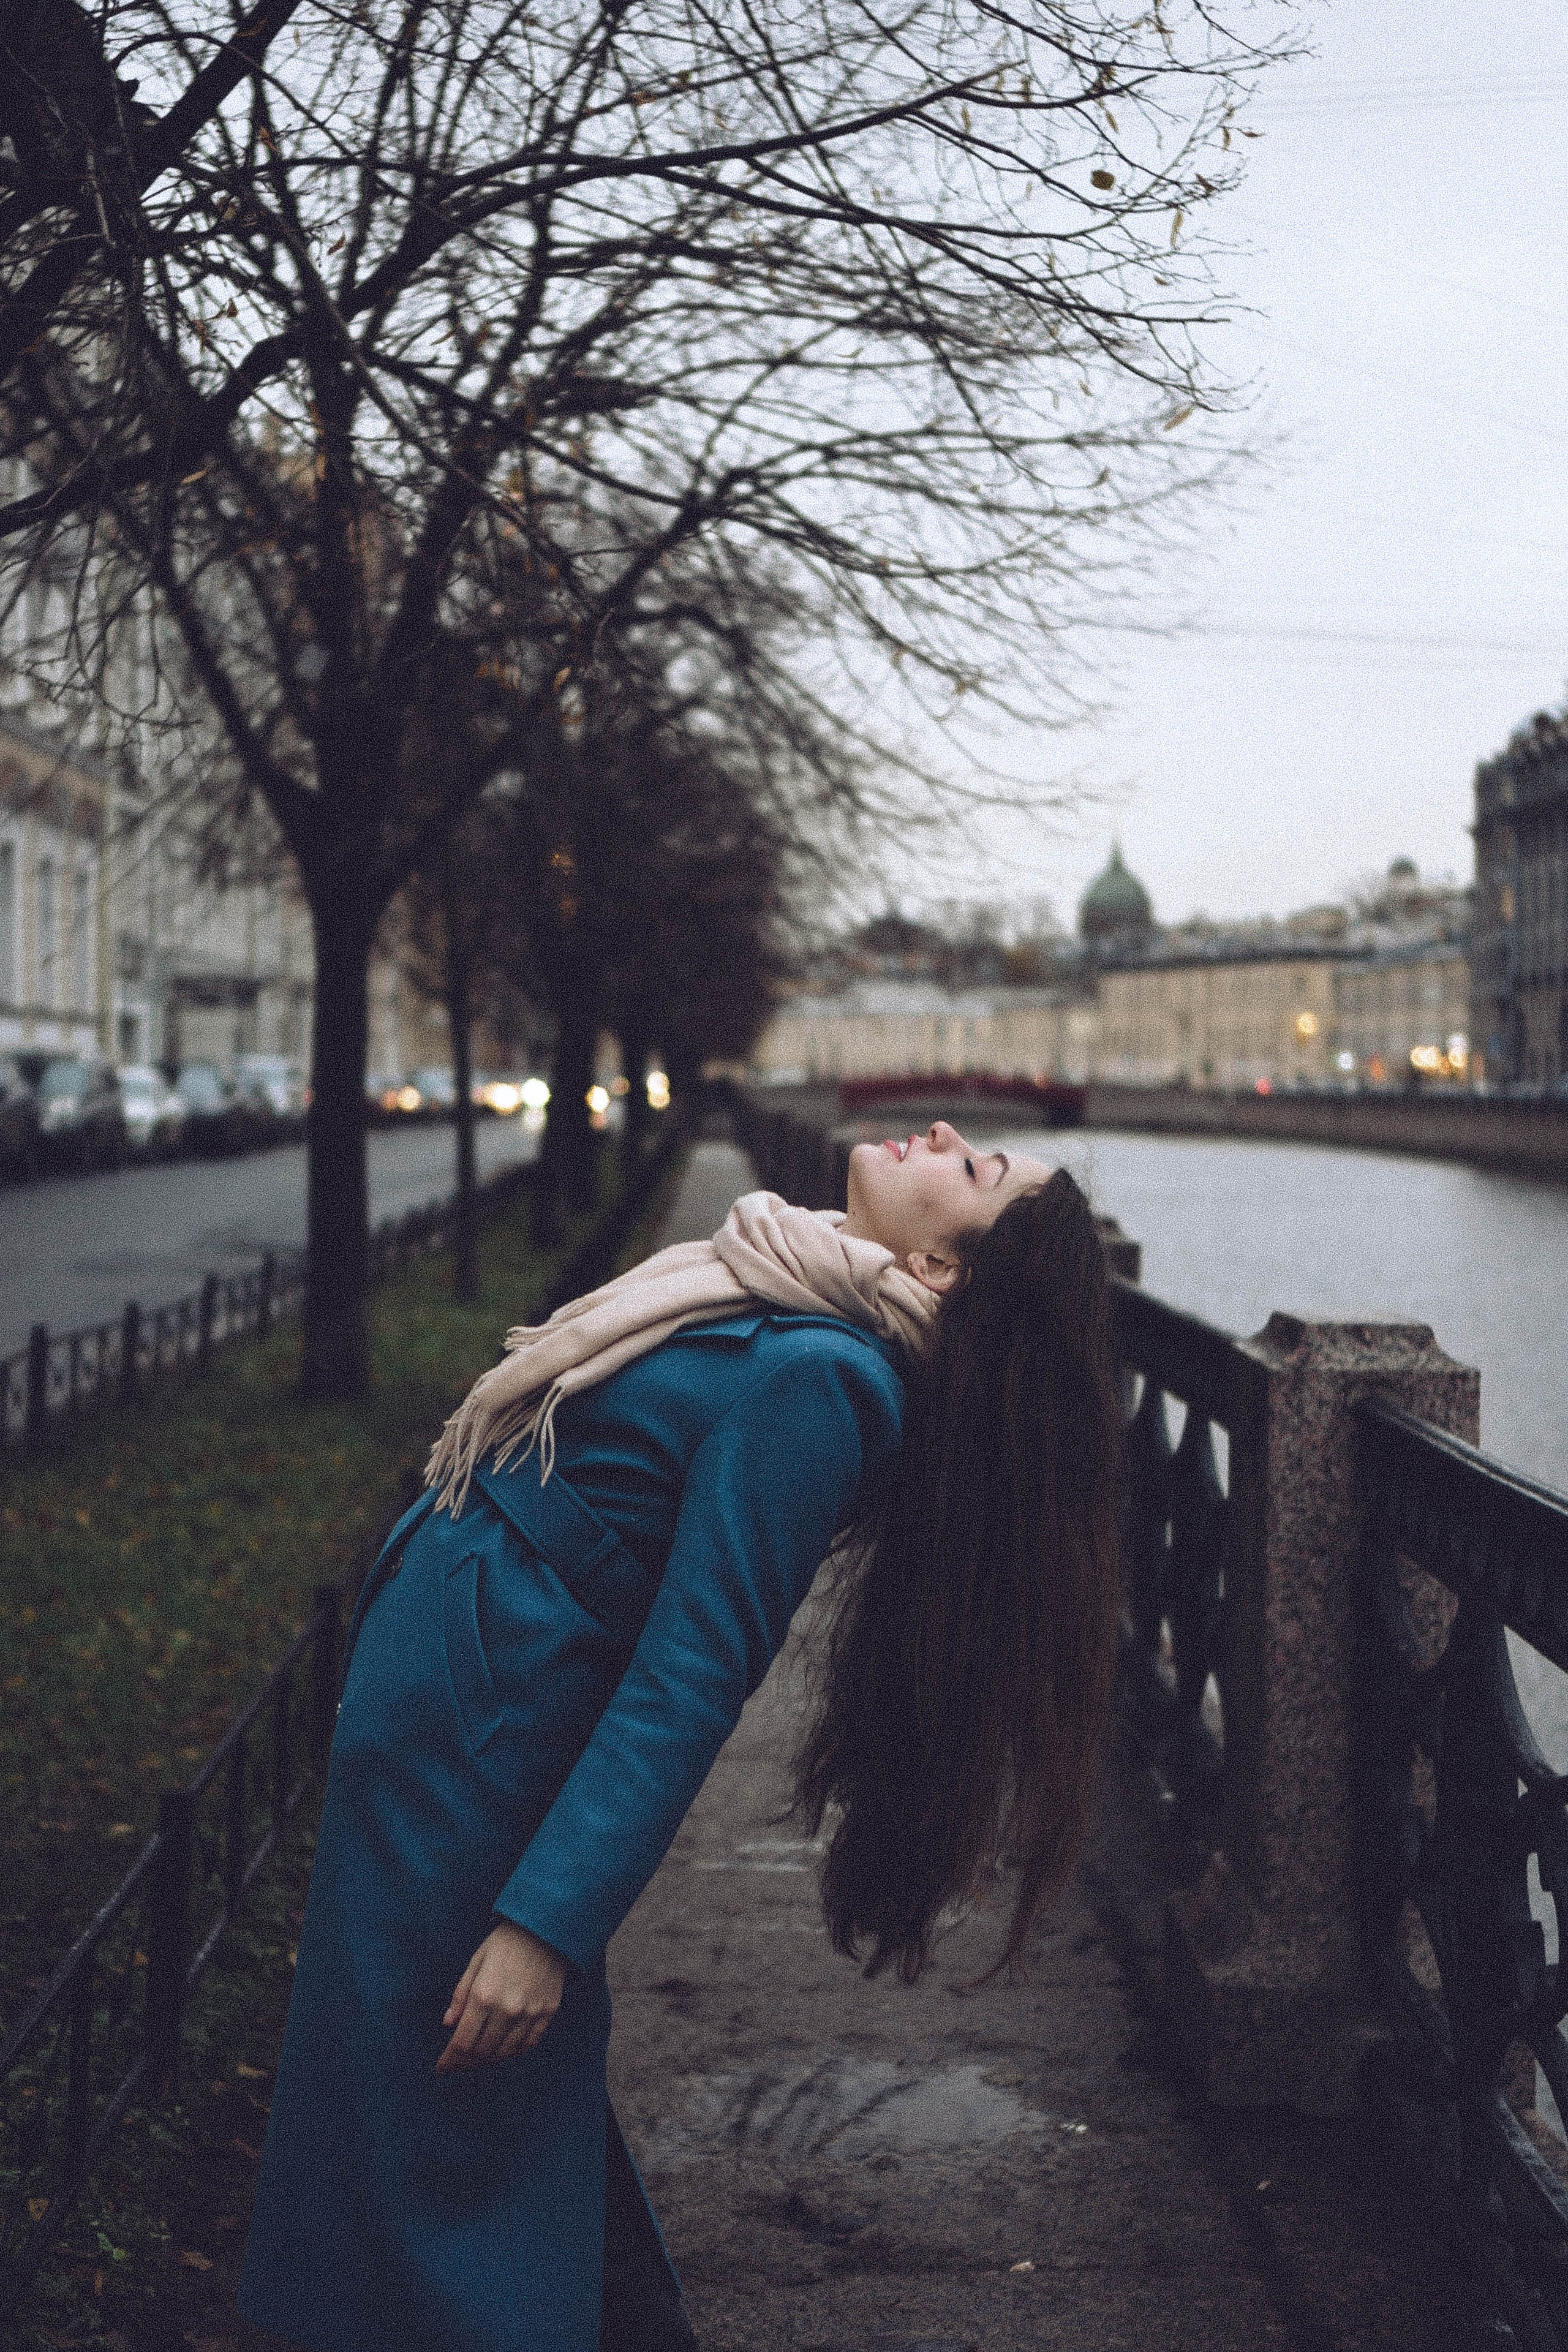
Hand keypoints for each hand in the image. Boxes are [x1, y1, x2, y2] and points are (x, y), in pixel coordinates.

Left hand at [436, 1921, 566, 2072]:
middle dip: (465, 2063)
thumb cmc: (506, 1942)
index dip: (449, 2059)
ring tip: (476, 2060)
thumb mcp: (476, 1961)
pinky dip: (513, 2052)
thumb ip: (460, 1995)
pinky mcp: (547, 2012)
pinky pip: (528, 2044)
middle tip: (456, 2064)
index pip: (462, 2042)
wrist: (546, 1927)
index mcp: (484, 1995)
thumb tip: (448, 2024)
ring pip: (505, 2052)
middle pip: (482, 2052)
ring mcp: (530, 2013)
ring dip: (487, 2060)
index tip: (441, 2067)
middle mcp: (507, 2009)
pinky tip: (502, 2051)